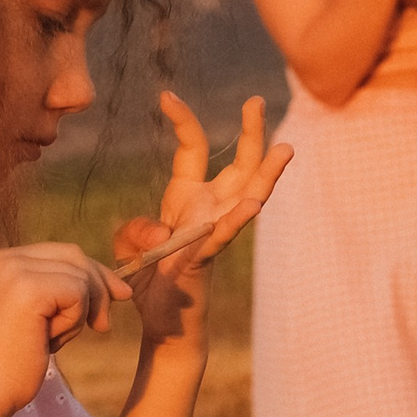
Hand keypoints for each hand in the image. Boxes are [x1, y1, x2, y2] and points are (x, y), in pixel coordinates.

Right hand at [0, 241, 116, 416]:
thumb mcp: (32, 317)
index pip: (61, 253)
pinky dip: (74, 321)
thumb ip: (57, 293)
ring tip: (51, 341)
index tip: (116, 295)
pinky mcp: (29, 288)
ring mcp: (15, 270)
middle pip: (74, 257)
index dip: (92, 273)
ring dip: (79, 314)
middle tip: (103, 325)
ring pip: (80, 277)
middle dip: (99, 288)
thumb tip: (112, 285)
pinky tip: (48, 341)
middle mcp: (5, 258)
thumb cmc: (6, 364)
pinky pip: (78, 293)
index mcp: (1, 262)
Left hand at [113, 92, 292, 347]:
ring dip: (267, 174)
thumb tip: (159, 234)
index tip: (166, 94)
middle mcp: (210, 210)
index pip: (193, 149)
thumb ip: (136, 230)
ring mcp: (213, 233)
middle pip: (239, 165)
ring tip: (285, 148)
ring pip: (248, 197)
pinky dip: (236, 220)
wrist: (160, 321)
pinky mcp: (205, 257)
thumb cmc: (150, 280)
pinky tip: (253, 203)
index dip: (183, 120)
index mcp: (189, 197)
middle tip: (257, 100)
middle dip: (251, 133)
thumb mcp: (131, 245)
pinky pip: (223, 236)